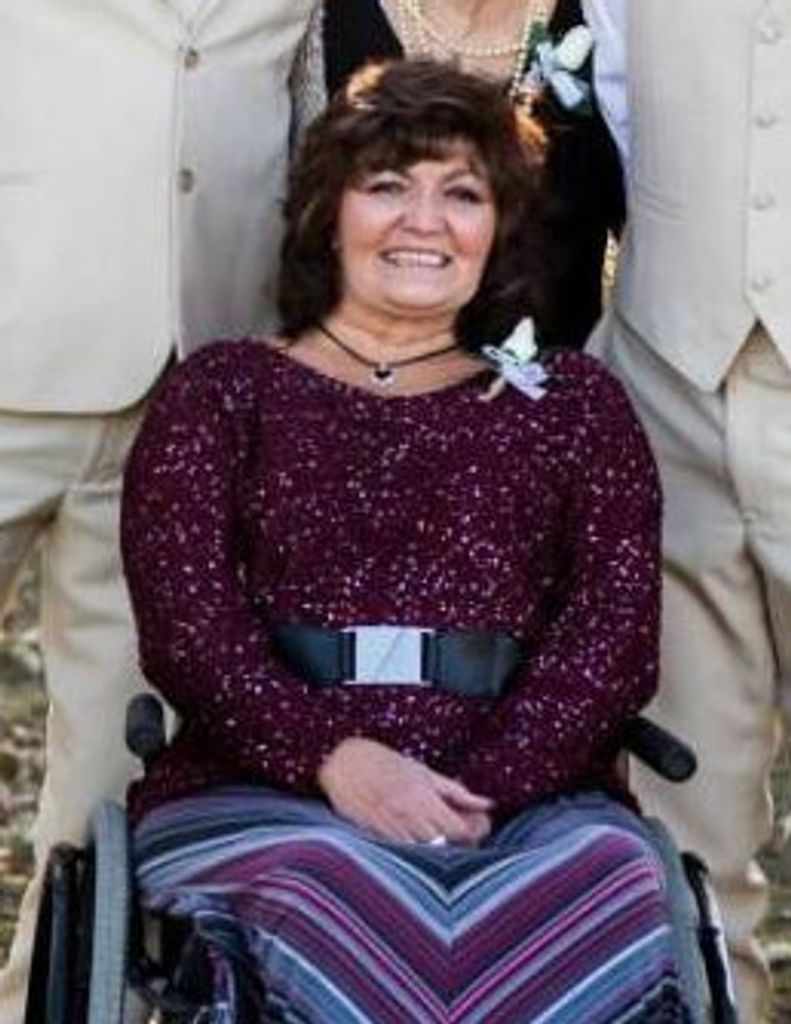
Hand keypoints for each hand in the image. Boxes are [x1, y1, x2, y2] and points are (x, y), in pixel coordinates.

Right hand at [317, 737, 492, 844]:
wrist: (344, 762)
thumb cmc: (387, 764)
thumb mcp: (424, 772)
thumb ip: (456, 791)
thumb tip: (488, 803)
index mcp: (426, 798)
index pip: (461, 831)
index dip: (474, 834)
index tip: (474, 828)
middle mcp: (411, 816)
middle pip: (446, 847)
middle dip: (458, 846)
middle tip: (458, 837)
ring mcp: (392, 830)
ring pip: (425, 855)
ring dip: (436, 852)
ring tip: (437, 841)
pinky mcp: (375, 838)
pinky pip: (402, 855)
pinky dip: (413, 854)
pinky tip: (415, 845)